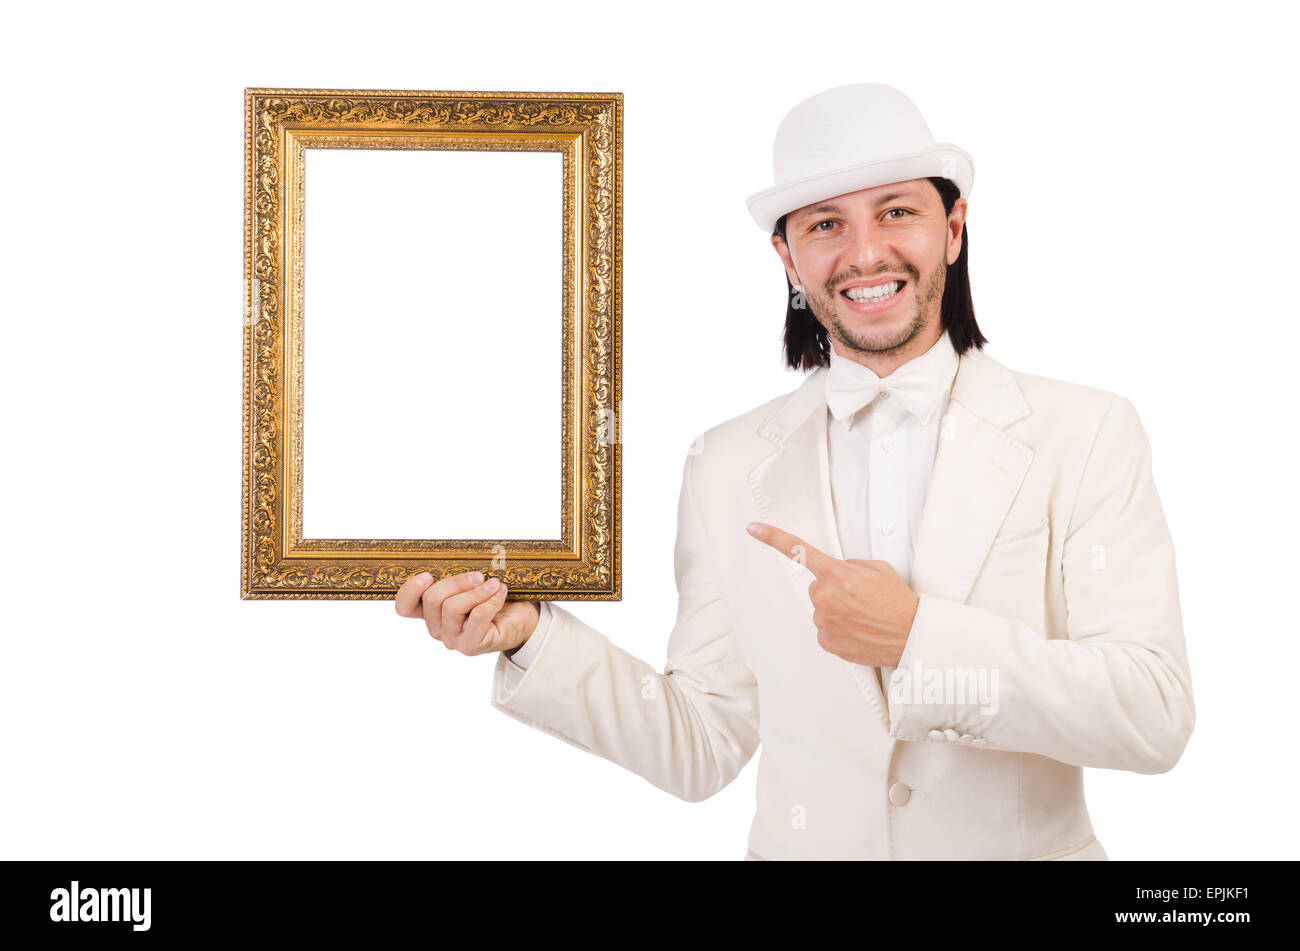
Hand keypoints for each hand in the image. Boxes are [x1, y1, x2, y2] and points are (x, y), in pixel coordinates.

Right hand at [394, 570, 540, 655]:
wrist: (521, 618)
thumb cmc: (493, 598)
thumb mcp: (470, 583)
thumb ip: (456, 576)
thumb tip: (452, 555)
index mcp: (430, 611)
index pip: (404, 607)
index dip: (410, 590)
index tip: (427, 575)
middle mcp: (437, 628)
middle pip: (432, 599)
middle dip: (457, 582)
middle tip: (478, 575)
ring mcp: (453, 639)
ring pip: (452, 608)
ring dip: (476, 591)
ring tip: (494, 583)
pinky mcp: (472, 645)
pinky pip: (477, 617)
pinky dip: (491, 600)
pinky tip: (500, 593)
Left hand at [747, 522, 918, 666]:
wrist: (911, 636)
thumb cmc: (898, 602)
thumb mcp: (878, 569)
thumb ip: (850, 565)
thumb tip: (837, 570)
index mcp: (836, 574)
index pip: (798, 551)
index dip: (773, 538)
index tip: (753, 528)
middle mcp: (825, 597)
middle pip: (817, 587)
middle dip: (833, 590)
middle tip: (859, 598)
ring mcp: (823, 621)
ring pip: (821, 609)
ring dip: (837, 611)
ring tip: (863, 616)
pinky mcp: (826, 641)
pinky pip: (825, 629)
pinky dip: (839, 629)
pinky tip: (858, 630)